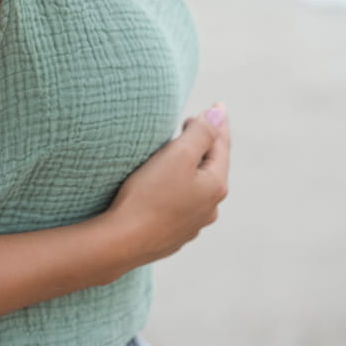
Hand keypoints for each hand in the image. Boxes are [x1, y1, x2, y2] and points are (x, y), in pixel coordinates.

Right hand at [101, 104, 229, 277]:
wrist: (123, 241)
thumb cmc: (150, 194)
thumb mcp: (178, 154)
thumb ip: (201, 132)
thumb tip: (220, 114)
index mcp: (215, 186)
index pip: (221, 146)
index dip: (217, 123)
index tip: (216, 104)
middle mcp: (210, 208)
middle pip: (211, 167)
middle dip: (204, 145)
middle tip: (193, 125)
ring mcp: (192, 225)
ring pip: (196, 187)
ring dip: (190, 168)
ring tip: (179, 155)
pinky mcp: (172, 235)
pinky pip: (180, 203)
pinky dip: (177, 188)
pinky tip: (166, 187)